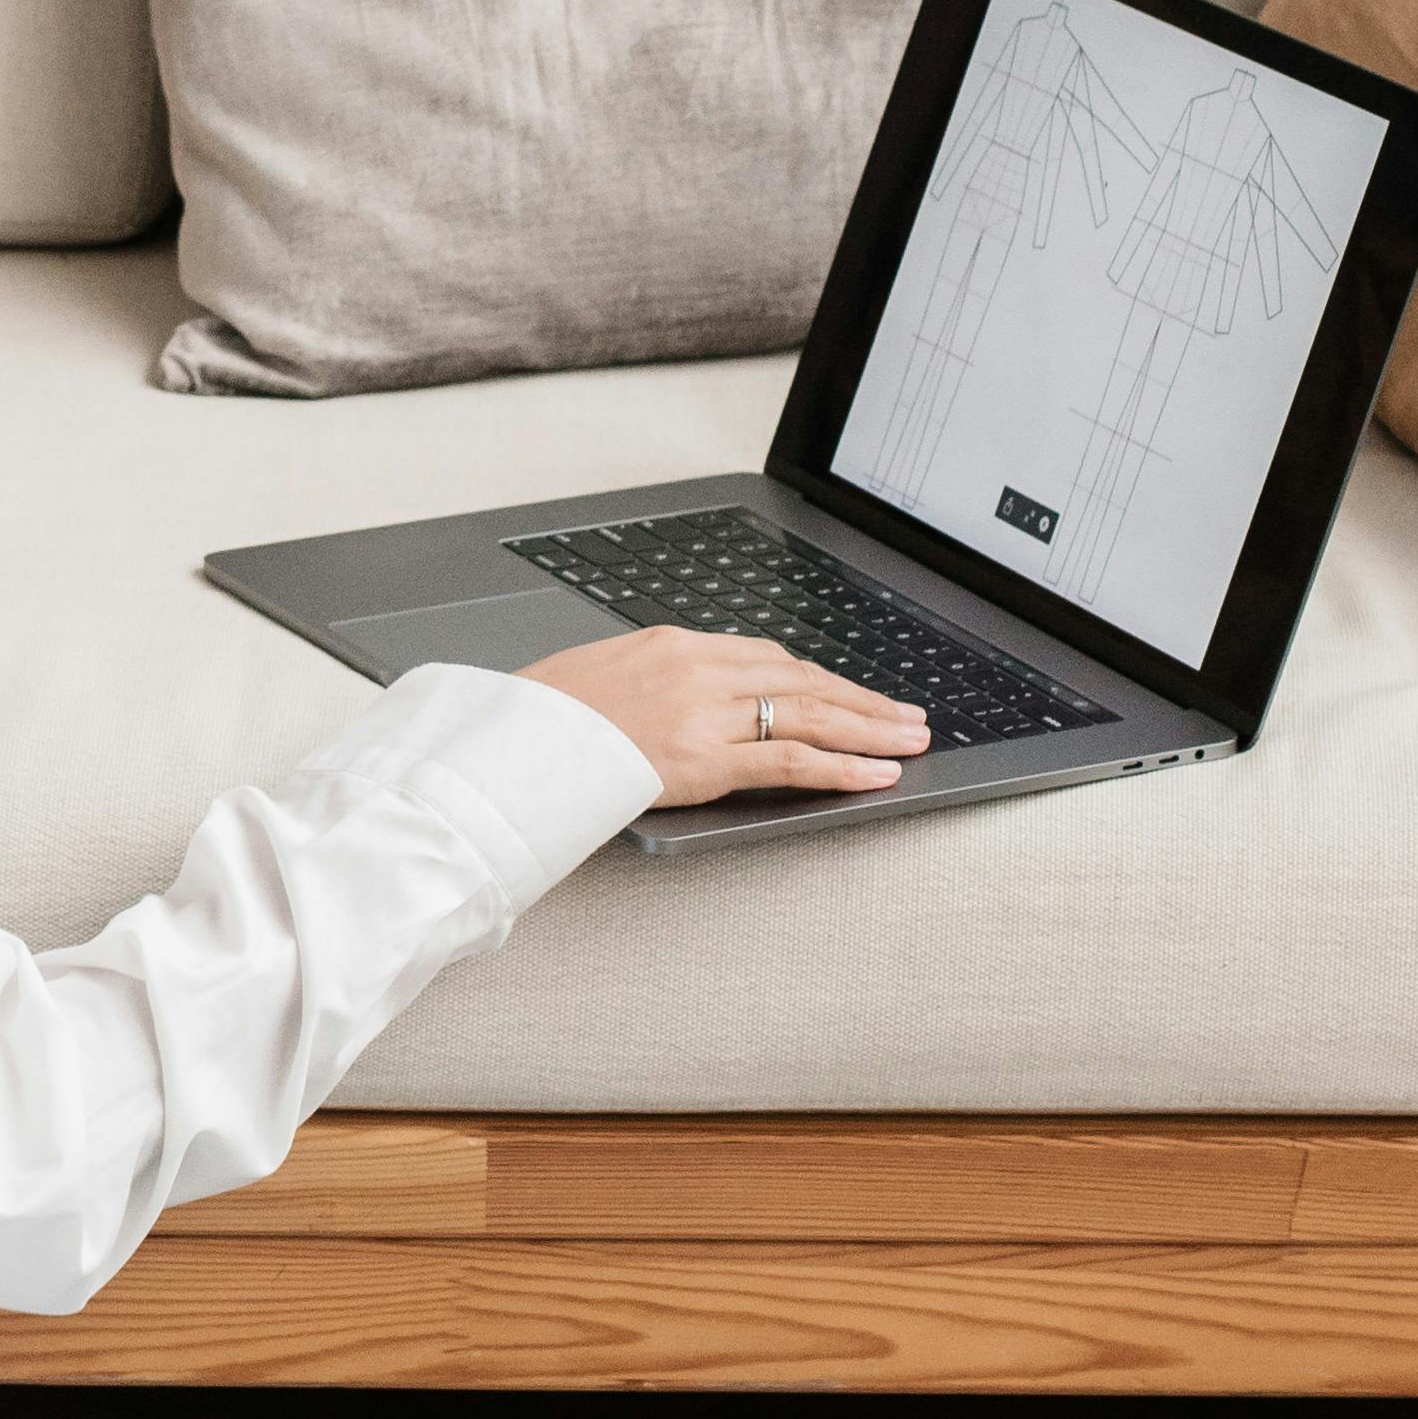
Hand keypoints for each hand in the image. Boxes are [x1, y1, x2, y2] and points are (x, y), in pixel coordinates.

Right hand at [525, 629, 931, 805]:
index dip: (821, 679)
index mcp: (675, 643)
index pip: (768, 656)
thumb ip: (659, 682)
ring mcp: (703, 713)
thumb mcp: (605, 677)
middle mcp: (698, 669)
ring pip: (809, 715)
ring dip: (869, 730)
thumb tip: (695, 700)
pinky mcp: (703, 759)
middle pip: (802, 680)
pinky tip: (875, 774)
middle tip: (909, 715)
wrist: (507, 743)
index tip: (853, 694)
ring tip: (910, 741)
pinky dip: (840, 767)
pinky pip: (789, 761)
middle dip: (863, 700)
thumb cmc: (543, 718)